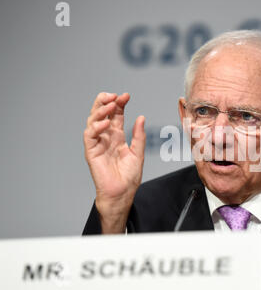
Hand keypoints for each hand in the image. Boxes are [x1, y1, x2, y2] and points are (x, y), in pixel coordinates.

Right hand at [83, 92, 145, 232]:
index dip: (119, 104)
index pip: (116, 115)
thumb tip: (141, 117)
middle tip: (114, 96)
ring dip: (100, 111)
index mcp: (117, 136)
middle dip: (106, 102)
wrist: (122, 193)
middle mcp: (106, 137)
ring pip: (93, 121)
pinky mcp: (91, 151)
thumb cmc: (129, 177)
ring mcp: (98, 143)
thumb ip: (138, 136)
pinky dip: (95, 127)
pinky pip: (89, 135)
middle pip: (102, 114)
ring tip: (109, 105)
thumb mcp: (138, 153)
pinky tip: (104, 123)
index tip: (126, 96)